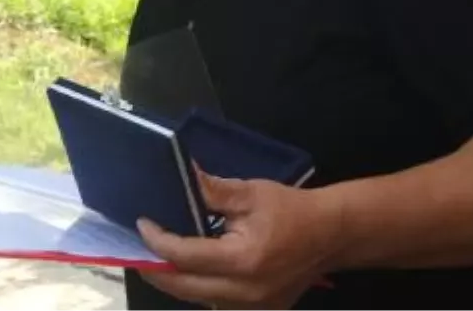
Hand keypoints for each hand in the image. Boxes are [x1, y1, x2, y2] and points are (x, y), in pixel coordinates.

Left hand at [136, 170, 341, 310]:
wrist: (332, 234)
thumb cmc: (291, 209)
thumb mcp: (249, 193)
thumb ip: (210, 191)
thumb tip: (179, 176)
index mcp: (243, 260)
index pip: (185, 256)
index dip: (158, 241)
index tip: (142, 224)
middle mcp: (246, 292)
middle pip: (184, 287)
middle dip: (156, 269)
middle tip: (139, 248)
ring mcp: (254, 307)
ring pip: (199, 299)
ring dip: (176, 280)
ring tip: (159, 257)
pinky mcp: (261, 310)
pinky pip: (217, 302)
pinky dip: (198, 287)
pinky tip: (189, 269)